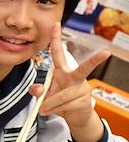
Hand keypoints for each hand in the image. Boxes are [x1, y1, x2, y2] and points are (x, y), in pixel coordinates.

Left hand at [38, 22, 109, 141]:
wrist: (74, 116)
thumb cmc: (60, 101)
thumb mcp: (45, 95)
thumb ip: (39, 90)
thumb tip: (35, 89)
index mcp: (63, 71)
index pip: (58, 53)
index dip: (56, 39)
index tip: (56, 24)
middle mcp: (75, 77)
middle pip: (83, 68)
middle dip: (94, 61)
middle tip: (106, 53)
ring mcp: (82, 89)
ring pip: (62, 96)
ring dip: (50, 104)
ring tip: (45, 109)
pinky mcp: (84, 101)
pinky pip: (65, 106)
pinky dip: (55, 110)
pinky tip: (55, 111)